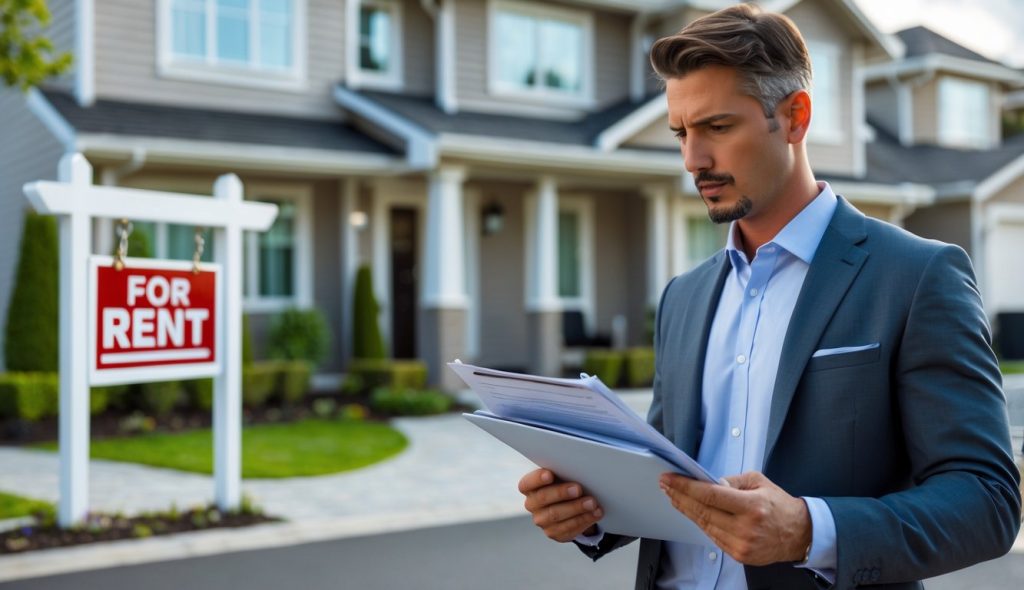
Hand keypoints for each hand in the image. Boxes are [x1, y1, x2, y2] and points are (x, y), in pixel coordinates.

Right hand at [518, 468, 603, 541]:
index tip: (550, 474)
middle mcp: (532, 505)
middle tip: (578, 489)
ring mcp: (542, 521)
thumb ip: (562, 471)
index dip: (537, 479)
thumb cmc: (564, 484)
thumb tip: (577, 467)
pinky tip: (595, 513)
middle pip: (543, 498)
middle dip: (561, 493)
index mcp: (530, 487)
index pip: (526, 483)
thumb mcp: (560, 476)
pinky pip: (568, 528)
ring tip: (592, 503)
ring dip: (576, 508)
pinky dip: (584, 519)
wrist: (570, 505)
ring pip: (556, 515)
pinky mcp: (554, 533)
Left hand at [659, 471, 810, 565]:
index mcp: (751, 506)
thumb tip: (709, 482)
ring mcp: (741, 545)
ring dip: (686, 510)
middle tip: (666, 485)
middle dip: (680, 496)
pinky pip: (712, 536)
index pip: (710, 495)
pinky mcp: (739, 555)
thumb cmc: (778, 505)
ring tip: (674, 496)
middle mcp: (745, 528)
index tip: (670, 479)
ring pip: (704, 525)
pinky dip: (700, 523)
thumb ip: (732, 482)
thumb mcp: (758, 482)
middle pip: (702, 511)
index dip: (686, 486)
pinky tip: (691, 512)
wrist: (799, 534)